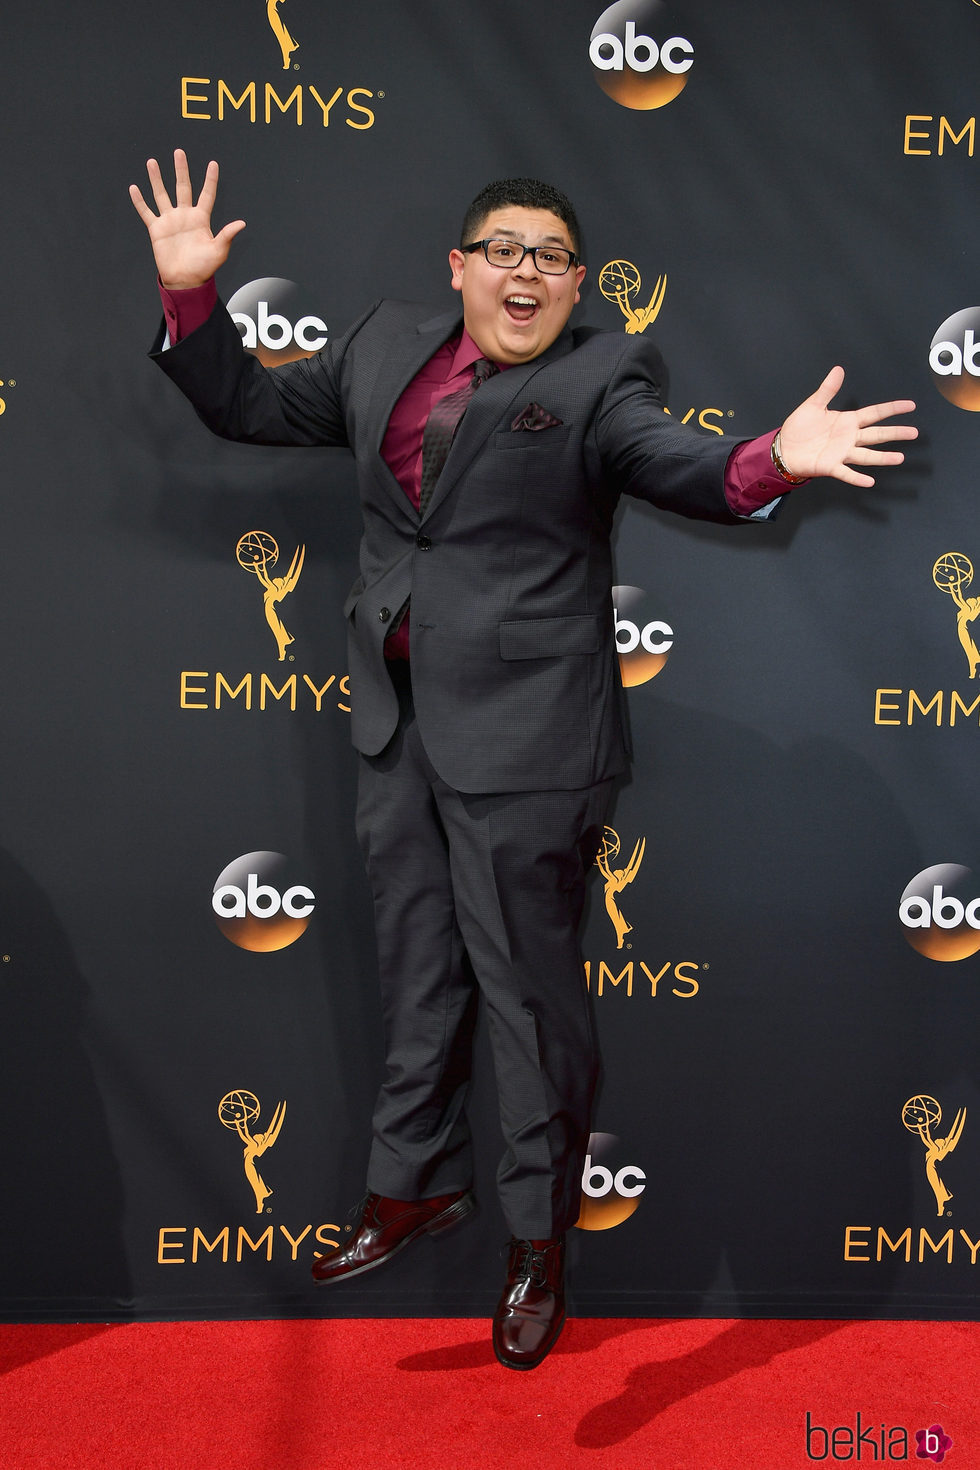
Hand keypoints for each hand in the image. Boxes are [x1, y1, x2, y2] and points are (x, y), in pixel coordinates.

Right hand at [129, 148, 245, 288]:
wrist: (185, 281)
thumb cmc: (204, 268)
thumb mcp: (218, 251)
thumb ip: (227, 235)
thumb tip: (242, 223)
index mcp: (201, 219)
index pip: (207, 195)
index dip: (210, 180)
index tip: (213, 164)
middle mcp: (185, 216)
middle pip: (183, 187)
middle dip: (181, 170)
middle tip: (179, 152)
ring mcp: (170, 221)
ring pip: (162, 194)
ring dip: (157, 179)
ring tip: (152, 162)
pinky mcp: (156, 229)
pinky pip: (146, 212)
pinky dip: (139, 201)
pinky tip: (134, 188)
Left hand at [777, 366, 916, 487]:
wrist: (784, 448)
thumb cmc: (799, 428)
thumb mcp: (813, 405)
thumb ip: (828, 389)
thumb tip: (838, 370)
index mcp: (847, 421)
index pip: (875, 413)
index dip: (892, 408)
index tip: (910, 405)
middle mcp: (849, 438)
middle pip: (877, 434)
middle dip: (896, 433)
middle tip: (914, 433)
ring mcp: (841, 453)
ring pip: (867, 455)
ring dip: (883, 457)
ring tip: (899, 458)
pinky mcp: (830, 466)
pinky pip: (846, 473)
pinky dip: (857, 477)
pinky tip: (869, 481)